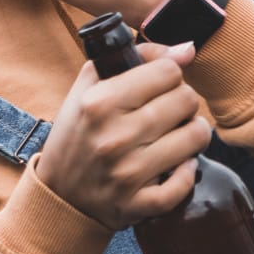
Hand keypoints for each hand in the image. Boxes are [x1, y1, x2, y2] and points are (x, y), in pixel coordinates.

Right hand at [31, 42, 210, 229]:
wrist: (59, 193)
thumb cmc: (79, 133)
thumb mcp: (90, 87)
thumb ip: (135, 57)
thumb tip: (187, 50)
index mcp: (99, 102)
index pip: (167, 71)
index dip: (169, 75)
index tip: (160, 86)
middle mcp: (114, 137)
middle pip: (186, 100)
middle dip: (183, 102)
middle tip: (170, 111)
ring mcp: (127, 173)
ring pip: (195, 136)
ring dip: (192, 133)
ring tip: (177, 135)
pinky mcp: (136, 204)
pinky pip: (184, 183)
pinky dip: (186, 173)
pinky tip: (176, 166)